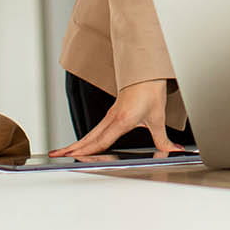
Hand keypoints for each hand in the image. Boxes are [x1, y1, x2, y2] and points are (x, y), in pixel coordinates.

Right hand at [49, 79, 182, 156]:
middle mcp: (112, 118)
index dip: (88, 151)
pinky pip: (95, 129)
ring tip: (63, 152)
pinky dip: (86, 138)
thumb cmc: (150, 90)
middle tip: (56, 155)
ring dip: (76, 144)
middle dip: (72, 148)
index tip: (74, 157)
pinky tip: (83, 144)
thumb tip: (172, 150)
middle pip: (89, 138)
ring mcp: (110, 116)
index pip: (102, 140)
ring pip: (90, 134)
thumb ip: (163, 138)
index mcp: (122, 120)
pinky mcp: (112, 114)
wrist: (146, 72)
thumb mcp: (158, 117)